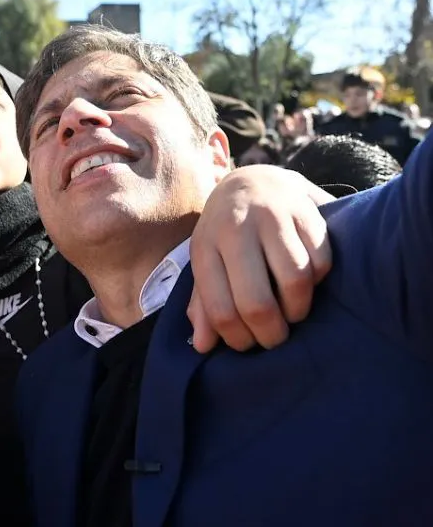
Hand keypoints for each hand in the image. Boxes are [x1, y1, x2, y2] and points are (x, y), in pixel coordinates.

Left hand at [188, 165, 333, 352]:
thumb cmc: (227, 233)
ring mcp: (272, 217)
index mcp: (205, 246)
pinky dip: (318, 280)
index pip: (220, 309)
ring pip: (295, 281)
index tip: (248, 344)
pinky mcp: (306, 210)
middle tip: (276, 337)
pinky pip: (321, 261)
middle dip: (271, 333)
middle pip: (257, 302)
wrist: (253, 179)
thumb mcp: (208, 261)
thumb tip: (204, 347)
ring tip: (292, 312)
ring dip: (298, 309)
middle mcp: (235, 229)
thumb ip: (205, 303)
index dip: (237, 339)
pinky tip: (307, 280)